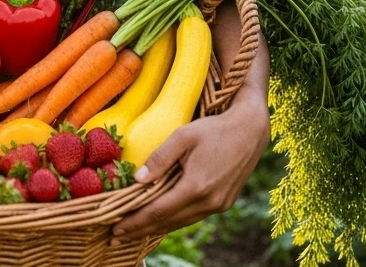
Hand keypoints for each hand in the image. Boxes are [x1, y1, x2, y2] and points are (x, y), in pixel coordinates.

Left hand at [111, 101, 269, 245]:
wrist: (250, 130)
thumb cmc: (214, 128)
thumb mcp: (183, 135)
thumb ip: (159, 158)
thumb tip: (138, 180)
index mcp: (196, 186)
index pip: (158, 211)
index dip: (135, 222)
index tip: (115, 229)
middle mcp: (209, 202)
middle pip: (168, 222)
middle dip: (140, 230)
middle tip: (115, 237)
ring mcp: (218, 205)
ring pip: (180, 222)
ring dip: (156, 228)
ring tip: (133, 232)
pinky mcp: (223, 203)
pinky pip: (192, 216)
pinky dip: (173, 220)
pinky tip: (160, 220)